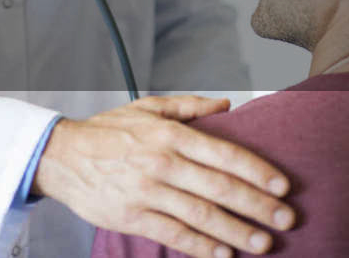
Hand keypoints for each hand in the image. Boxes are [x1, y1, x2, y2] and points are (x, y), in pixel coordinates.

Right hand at [32, 95, 293, 257]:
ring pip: (201, 215)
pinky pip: (174, 234)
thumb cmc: (108, 131)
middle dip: (258, 205)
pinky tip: (223, 254)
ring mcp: (147, 192)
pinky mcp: (133, 216)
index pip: (224, 153)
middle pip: (220, 188)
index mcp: (170, 134)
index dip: (257, 170)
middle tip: (287, 218)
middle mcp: (162, 162)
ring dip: (236, 231)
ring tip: (263, 243)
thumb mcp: (148, 107)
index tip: (283, 185)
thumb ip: (190, 106)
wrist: (62, 156)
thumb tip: (227, 104)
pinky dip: (201, 246)